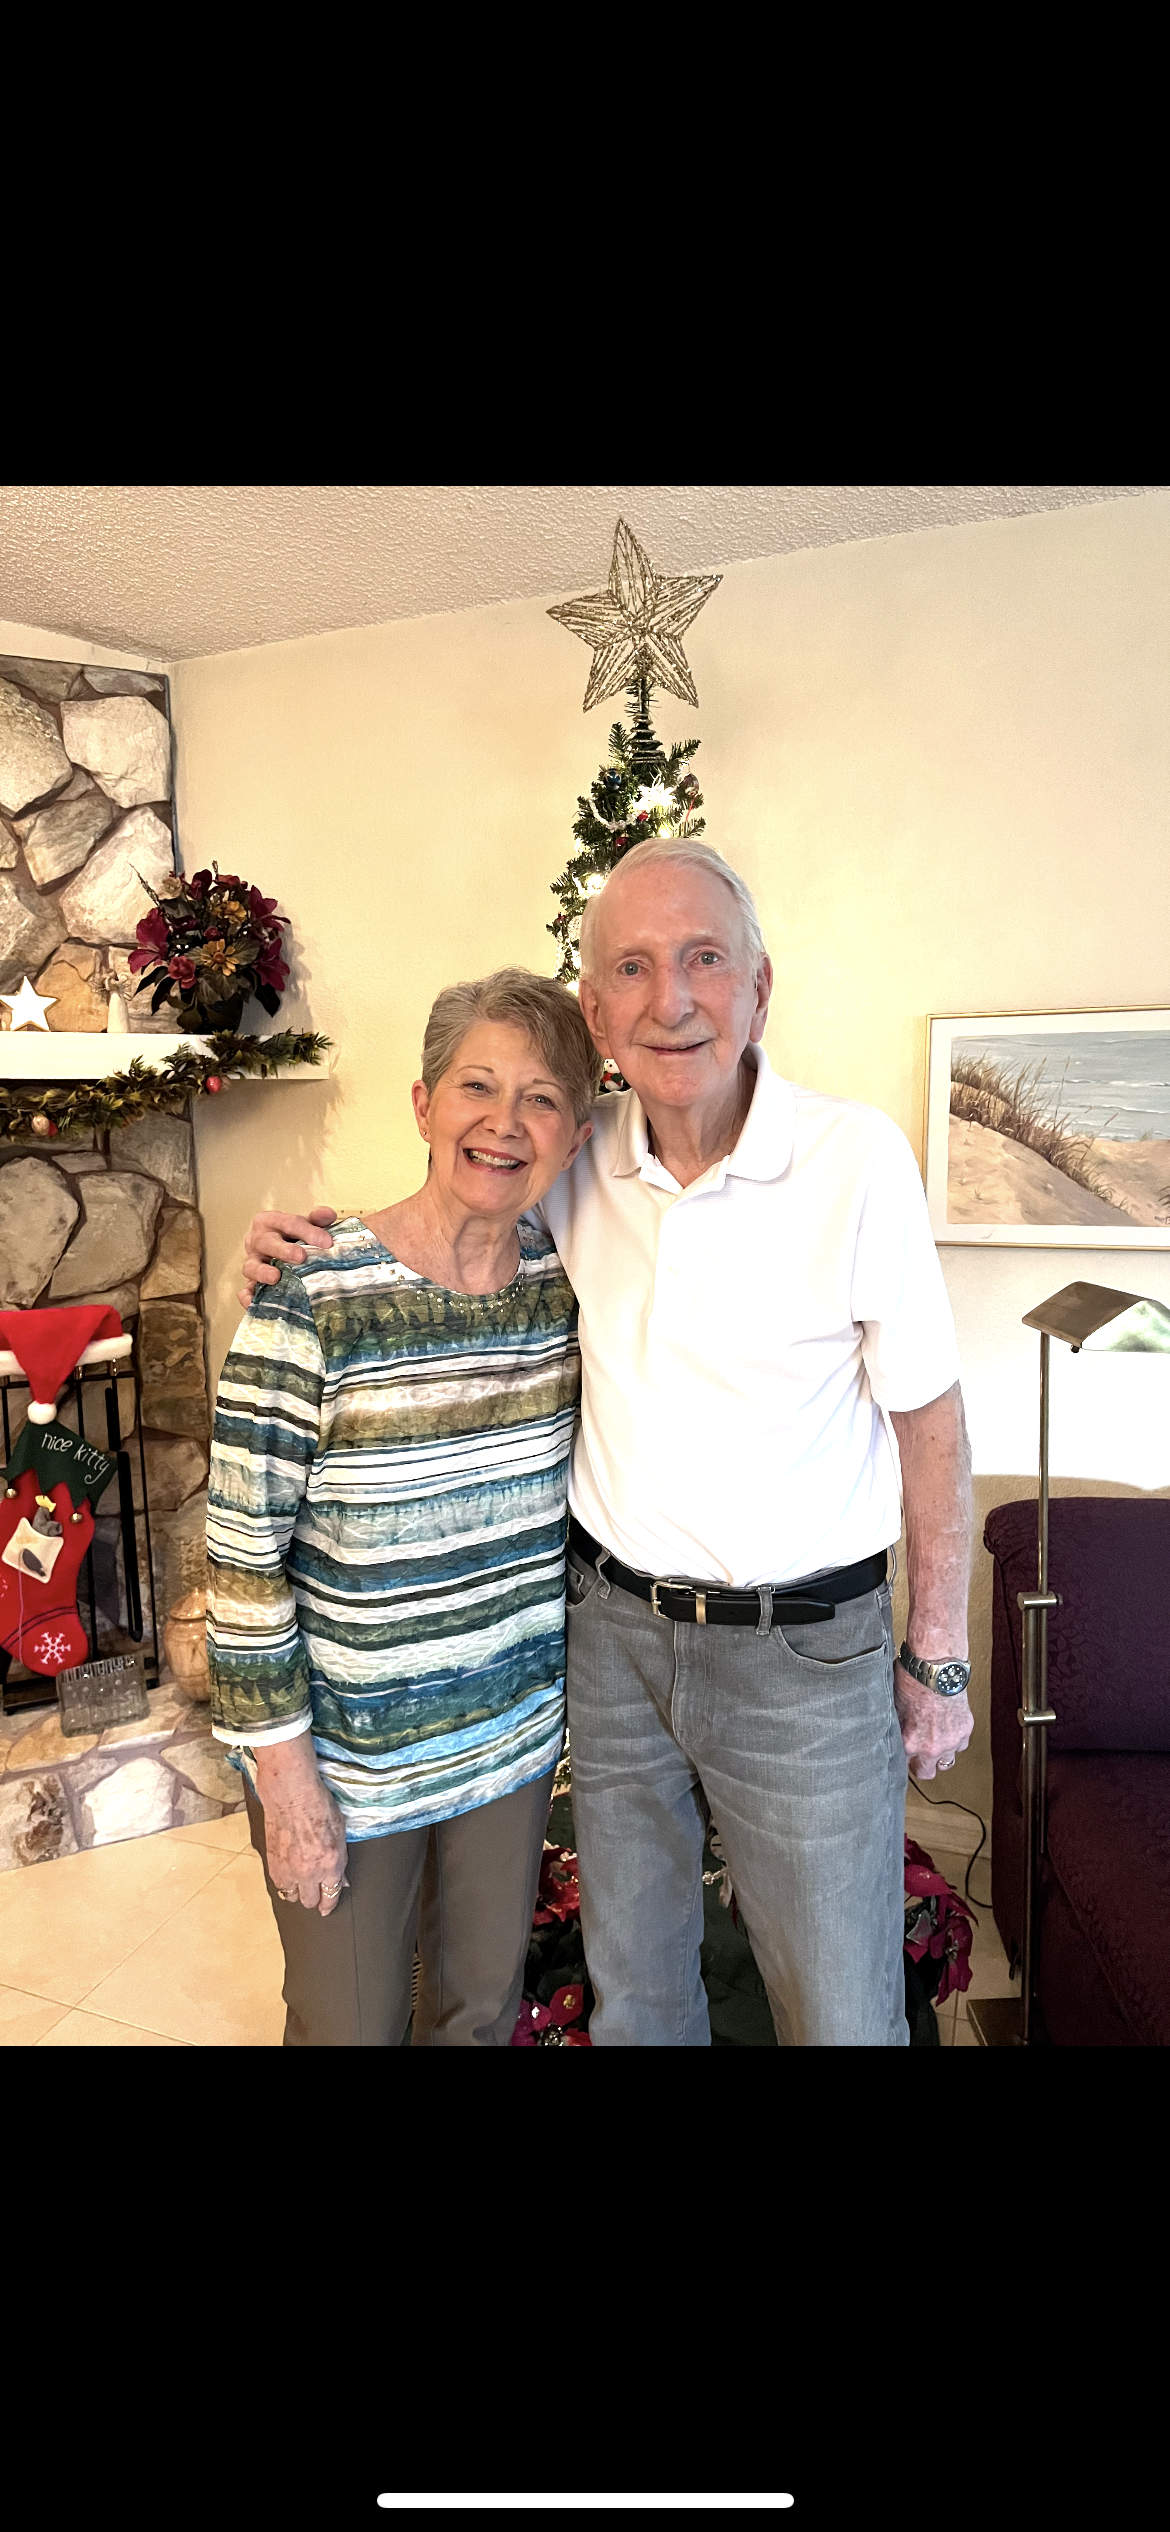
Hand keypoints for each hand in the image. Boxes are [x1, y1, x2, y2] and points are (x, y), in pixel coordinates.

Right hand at [239, 1206, 336, 1306]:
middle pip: (267, 1242)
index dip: (308, 1231)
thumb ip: (315, 1220)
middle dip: (283, 1249)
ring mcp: (252, 1262)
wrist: (277, 1251)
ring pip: (251, 1266)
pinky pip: (245, 1290)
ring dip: (262, 1271)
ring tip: (276, 1277)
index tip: (326, 1242)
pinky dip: (247, 1296)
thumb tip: (329, 1214)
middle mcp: (257, 1240)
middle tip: (301, 1257)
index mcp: (270, 1221)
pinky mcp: (249, 1282)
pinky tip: (254, 1302)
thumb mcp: (303, 1225)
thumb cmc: (291, 1237)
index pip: (288, 1223)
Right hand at [253, 1734, 348, 1914]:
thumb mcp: (340, 1832)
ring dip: (296, 1893)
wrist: (291, 1793)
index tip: (327, 1908)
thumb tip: (341, 1879)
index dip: (329, 1904)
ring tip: (300, 1885)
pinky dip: (283, 1882)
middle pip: (310, 1901)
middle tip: (314, 1892)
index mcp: (330, 1864)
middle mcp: (309, 1872)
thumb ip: (340, 1860)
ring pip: (291, 1896)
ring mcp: (288, 1869)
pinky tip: (287, 1875)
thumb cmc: (318, 1805)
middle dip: (314, 1899)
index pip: (331, 1895)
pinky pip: (278, 1884)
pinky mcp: (272, 1862)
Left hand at [894, 1664, 973, 1781]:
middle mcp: (931, 1747)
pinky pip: (960, 1745)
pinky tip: (947, 1727)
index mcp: (909, 1743)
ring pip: (946, 1762)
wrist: (935, 1667)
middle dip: (922, 1765)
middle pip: (926, 1773)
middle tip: (919, 1754)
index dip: (903, 1758)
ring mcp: (950, 1741)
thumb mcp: (894, 1708)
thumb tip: (891, 1735)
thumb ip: (896, 1730)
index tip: (904, 1754)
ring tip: (935, 1740)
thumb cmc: (912, 1681)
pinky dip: (955, 1740)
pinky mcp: (965, 1731)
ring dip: (940, 1754)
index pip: (903, 1766)